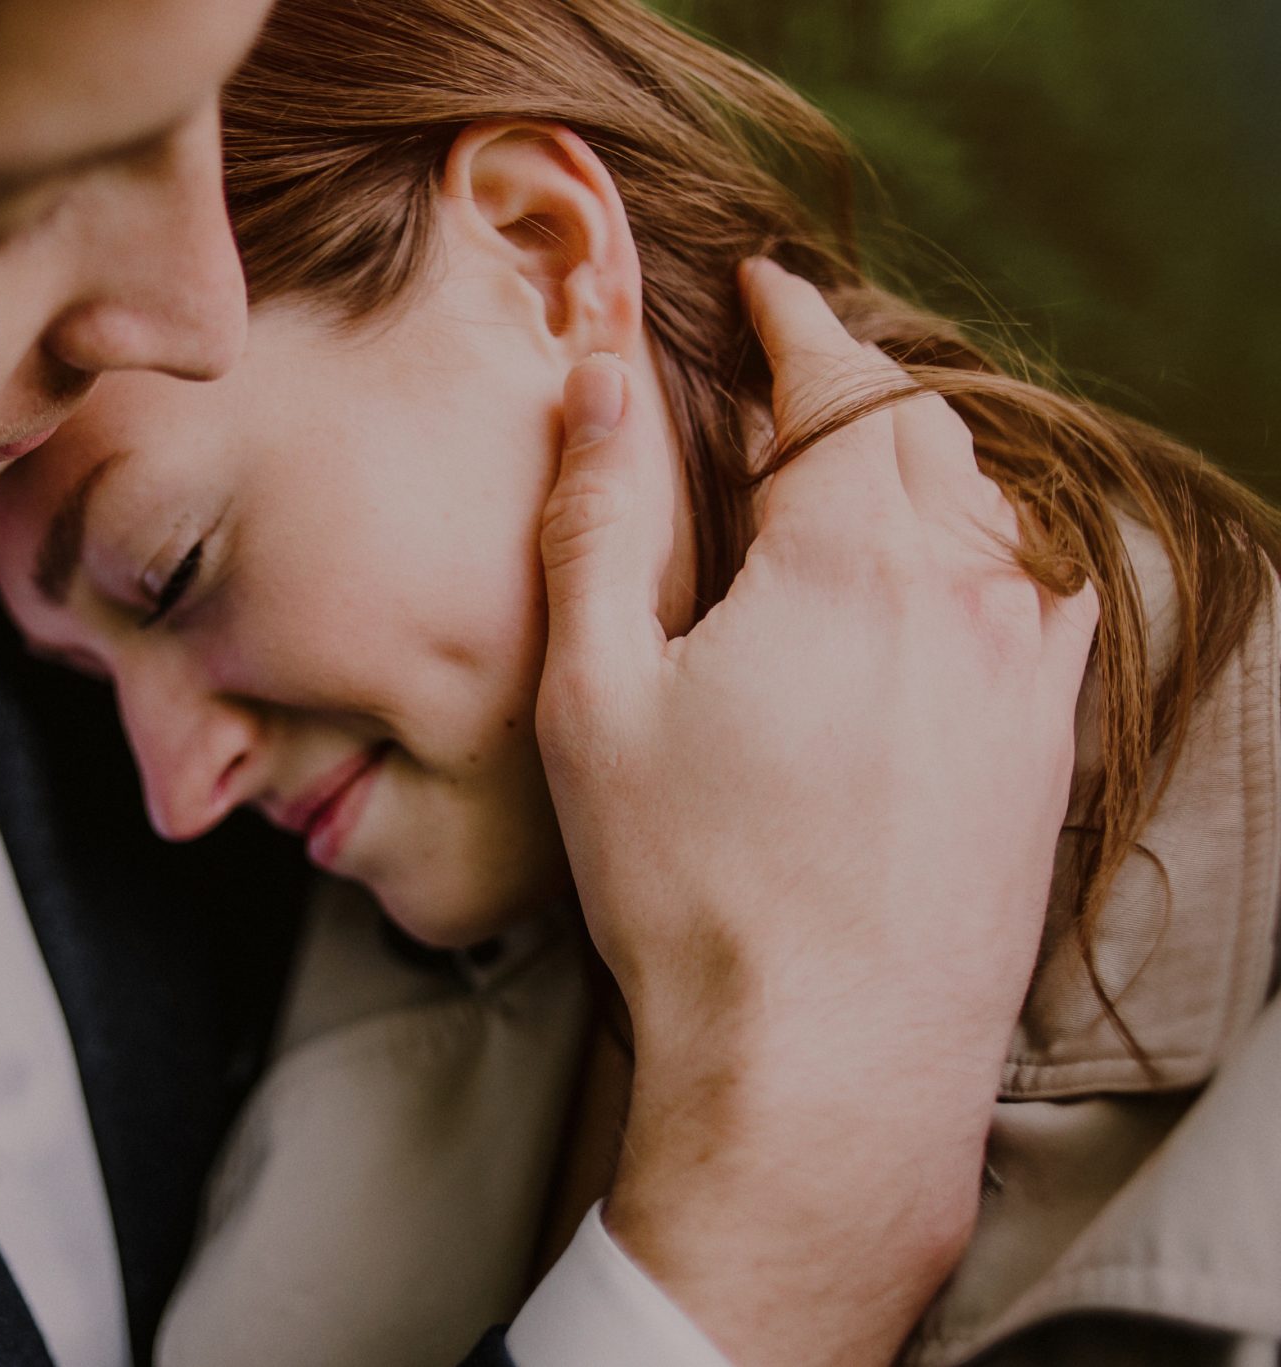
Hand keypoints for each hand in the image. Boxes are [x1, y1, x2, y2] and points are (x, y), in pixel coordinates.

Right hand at [535, 258, 1096, 1365]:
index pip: (840, 381)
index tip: (764, 287)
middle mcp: (970, 595)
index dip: (797, 319)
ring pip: (995, 507)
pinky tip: (945, 579)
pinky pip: (1047, 593)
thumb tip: (603, 380)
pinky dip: (991, 547)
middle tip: (786, 381)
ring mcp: (1031, 674)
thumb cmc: (689, 888)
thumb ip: (598, 519)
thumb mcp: (594, 696)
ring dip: (924, 464)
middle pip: (926, 432)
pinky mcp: (1050, 746)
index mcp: (851, 562)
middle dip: (854, 385)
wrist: (823, 1067)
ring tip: (854, 473)